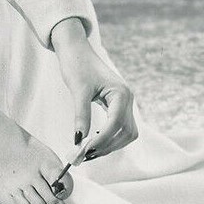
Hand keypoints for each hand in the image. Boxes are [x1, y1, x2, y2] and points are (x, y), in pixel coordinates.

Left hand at [51, 24, 137, 160]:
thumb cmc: (77, 64)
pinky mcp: (118, 104)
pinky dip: (110, 136)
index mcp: (121, 93)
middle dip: (108, 146)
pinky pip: (120, 126)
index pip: (115, 123)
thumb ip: (81, 116)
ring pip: (126, 132)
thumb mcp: (78, 90)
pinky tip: (95, 139)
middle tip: (86, 155)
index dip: (102, 139)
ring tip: (89, 150)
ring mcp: (125, 102)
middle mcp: (127, 98)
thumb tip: (79, 141)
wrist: (75, 49)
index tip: (85, 150)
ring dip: (110, 144)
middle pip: (126, 132)